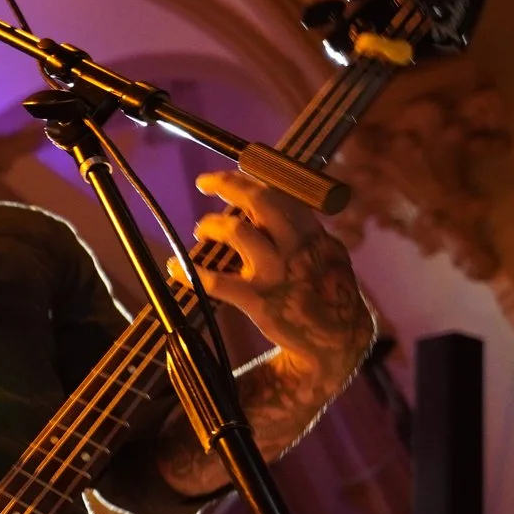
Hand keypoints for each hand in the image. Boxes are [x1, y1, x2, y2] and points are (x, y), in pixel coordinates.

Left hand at [184, 171, 373, 380]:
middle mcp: (296, 247)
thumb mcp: (328, 255)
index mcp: (312, 233)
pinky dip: (189, 273)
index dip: (250, 179)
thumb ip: (303, 232)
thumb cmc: (330, 295)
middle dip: (228, 184)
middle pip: (260, 201)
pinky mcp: (259, 301)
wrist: (338, 340)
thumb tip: (274, 207)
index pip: (280, 193)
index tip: (232, 173)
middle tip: (205, 182)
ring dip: (212, 225)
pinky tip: (174, 269)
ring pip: (237, 232)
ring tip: (201, 230)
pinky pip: (216, 282)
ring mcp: (277, 273)